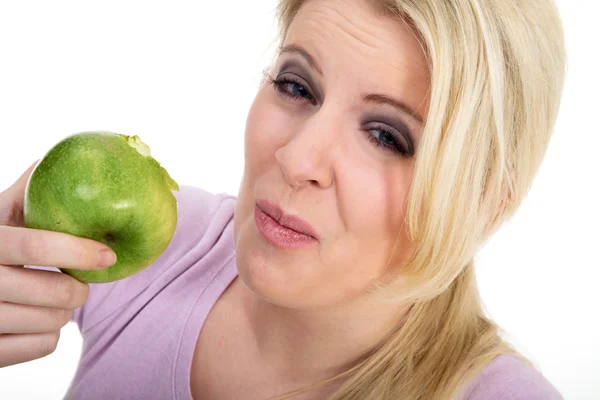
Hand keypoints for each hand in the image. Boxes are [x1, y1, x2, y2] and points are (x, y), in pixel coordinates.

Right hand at [0, 161, 115, 366]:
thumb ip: (24, 194)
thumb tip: (63, 157)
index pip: (32, 245)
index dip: (76, 251)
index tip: (108, 254)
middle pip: (52, 293)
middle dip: (79, 289)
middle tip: (80, 284)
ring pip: (50, 322)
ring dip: (64, 312)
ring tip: (54, 299)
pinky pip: (42, 346)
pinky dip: (51, 334)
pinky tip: (38, 319)